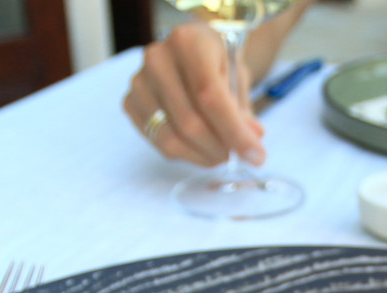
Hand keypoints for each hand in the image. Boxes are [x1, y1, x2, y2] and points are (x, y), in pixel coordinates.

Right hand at [123, 22, 265, 166]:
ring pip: (171, 138)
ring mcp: (139, 82)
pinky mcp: (130, 102)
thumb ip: (243, 110)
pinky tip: (200, 148)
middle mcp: (157, 59)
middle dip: (219, 148)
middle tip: (237, 157)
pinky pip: (157, 142)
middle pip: (190, 122)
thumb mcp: (238, 77)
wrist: (189, 50)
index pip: (210, 96)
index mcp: (188, 42)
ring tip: (220, 155)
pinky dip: (184, 154)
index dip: (235, 132)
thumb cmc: (216, 62)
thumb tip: (254, 140)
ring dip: (202, 156)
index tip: (257, 156)